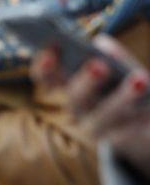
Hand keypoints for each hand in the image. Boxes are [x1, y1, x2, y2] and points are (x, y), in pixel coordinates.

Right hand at [33, 37, 149, 179]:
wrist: (134, 124)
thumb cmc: (115, 84)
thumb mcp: (110, 65)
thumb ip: (107, 53)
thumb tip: (104, 46)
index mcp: (65, 87)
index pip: (45, 77)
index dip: (44, 65)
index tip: (52, 47)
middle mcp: (77, 110)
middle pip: (76, 98)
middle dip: (87, 81)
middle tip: (99, 65)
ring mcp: (99, 128)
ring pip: (108, 116)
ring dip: (123, 98)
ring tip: (140, 79)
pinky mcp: (125, 138)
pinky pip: (134, 126)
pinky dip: (144, 111)